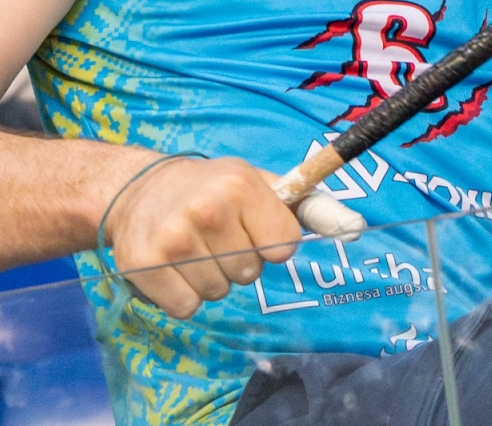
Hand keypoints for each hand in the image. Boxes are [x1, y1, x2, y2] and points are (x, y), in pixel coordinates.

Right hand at [102, 156, 302, 318]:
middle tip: (214, 235)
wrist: (137, 189)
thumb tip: (354, 227)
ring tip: (192, 247)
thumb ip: (309, 207)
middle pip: (250, 273)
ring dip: (209, 278)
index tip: (249, 225)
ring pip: (219, 292)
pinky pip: (187, 307)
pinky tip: (173, 266)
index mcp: (240, 185)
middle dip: (237, 260)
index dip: (270, 243)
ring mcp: (173, 239)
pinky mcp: (144, 265)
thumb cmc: (210, 188)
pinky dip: (183, 294)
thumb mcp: (259, 185)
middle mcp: (207, 209)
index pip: (284, 248)